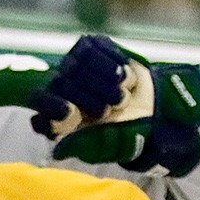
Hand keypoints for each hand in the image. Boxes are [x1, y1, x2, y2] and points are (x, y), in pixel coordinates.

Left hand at [28, 35, 199, 176]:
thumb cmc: (128, 133)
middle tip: (108, 110)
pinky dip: (114, 63)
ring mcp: (75, 67)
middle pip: (59, 84)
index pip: (41, 113)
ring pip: (76, 64)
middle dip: (87, 97)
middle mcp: (61, 92)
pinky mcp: (94, 48)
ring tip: (121, 98)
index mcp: (58, 120)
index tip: (72, 114)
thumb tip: (58, 151)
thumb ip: (83, 147)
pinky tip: (125, 77)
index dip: (54, 111)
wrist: (158, 109)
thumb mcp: (108, 146)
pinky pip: (96, 48)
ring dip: (103, 82)